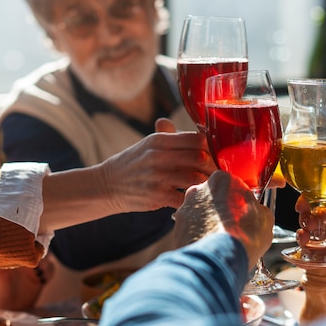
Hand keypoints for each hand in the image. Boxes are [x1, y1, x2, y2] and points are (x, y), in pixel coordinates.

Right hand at [98, 118, 216, 210]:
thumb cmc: (132, 164)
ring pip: (196, 179)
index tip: (217, 155)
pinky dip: (193, 200)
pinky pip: (184, 198)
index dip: (212, 147)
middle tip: (218, 173)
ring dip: (206, 184)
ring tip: (210, 187)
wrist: (107, 185)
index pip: (197, 138)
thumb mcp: (147, 144)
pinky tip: (195, 199)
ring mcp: (158, 177)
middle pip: (200, 158)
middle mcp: (159, 156)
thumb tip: (193, 126)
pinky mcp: (157, 196)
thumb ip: (169, 135)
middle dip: (213, 167)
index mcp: (160, 140)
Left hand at [173, 171, 272, 268]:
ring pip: (199, 215)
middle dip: (220, 211)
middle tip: (232, 227)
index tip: (244, 211)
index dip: (239, 200)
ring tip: (221, 240)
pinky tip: (209, 247)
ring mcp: (185, 209)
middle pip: (212, 198)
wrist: (220, 257)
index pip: (232, 186)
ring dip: (208, 224)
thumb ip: (257, 208)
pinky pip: (190, 231)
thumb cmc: (244, 234)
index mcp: (222, 180)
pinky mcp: (177, 228)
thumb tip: (257, 213)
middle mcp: (199, 190)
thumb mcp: (265, 218)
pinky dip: (198, 237)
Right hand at [294, 190, 325, 266]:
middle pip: (312, 220)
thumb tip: (323, 213)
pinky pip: (324, 257)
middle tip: (309, 223)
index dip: (307, 203)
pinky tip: (307, 255)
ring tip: (305, 237)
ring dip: (305, 238)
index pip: (317, 201)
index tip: (303, 205)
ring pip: (314, 239)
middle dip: (306, 220)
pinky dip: (312, 257)